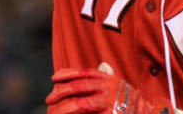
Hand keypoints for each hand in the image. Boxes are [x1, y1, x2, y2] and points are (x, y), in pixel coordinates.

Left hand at [46, 63, 182, 113]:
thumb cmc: (133, 103)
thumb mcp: (119, 87)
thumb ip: (106, 80)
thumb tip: (93, 72)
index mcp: (110, 78)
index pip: (84, 72)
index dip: (67, 74)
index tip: (54, 77)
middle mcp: (109, 87)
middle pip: (78, 86)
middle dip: (61, 92)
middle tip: (49, 99)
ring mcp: (110, 102)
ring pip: (80, 103)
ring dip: (64, 108)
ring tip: (53, 112)